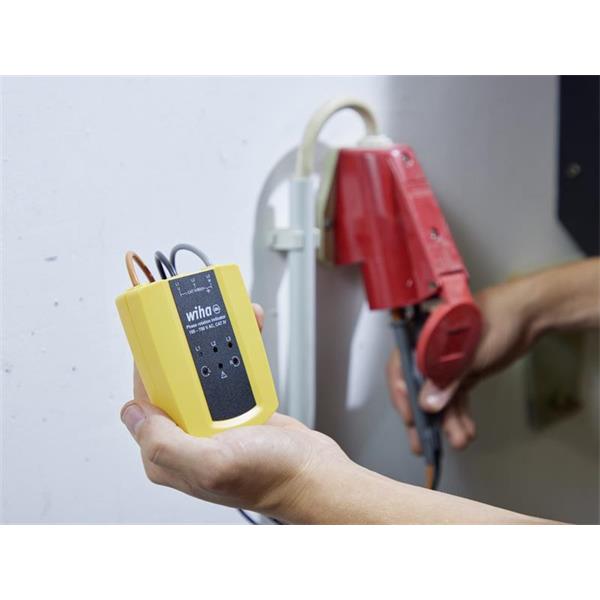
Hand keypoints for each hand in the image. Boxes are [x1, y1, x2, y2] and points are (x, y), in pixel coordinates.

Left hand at [121, 304, 350, 521]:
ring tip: (228, 322)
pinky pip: (229, 374)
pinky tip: (247, 335)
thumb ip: (165, 443)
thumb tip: (132, 413)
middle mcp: (187, 437)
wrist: (312, 475)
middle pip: (173, 380)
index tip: (156, 337)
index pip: (145, 399)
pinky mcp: (237, 411)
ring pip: (202, 373)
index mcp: (169, 453)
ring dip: (213, 344)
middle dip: (182, 348)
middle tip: (194, 323)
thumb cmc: (270, 477)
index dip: (148, 366)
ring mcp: (212, 423)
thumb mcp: (212, 464)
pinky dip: (237, 351)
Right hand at [387, 277, 536, 452]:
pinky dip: (461, 414)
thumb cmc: (498, 316)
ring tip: (459, 439)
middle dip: (424, 418)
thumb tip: (428, 403)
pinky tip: (466, 429)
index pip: (400, 368)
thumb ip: (446, 378)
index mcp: (422, 335)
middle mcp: (430, 350)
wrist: (530, 314)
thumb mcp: (469, 350)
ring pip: (440, 397)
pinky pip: (456, 397)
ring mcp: (447, 362)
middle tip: (423, 442)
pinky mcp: (463, 371)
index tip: (412, 418)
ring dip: (449, 421)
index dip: (403, 395)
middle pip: (418, 387)